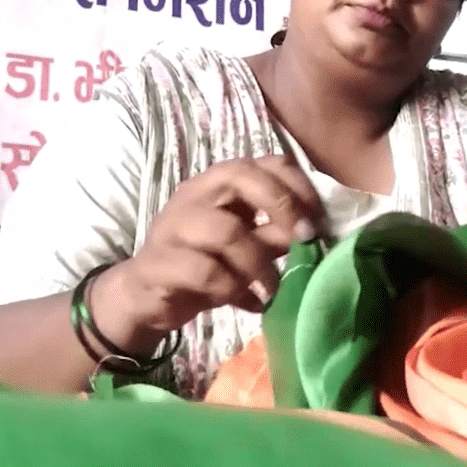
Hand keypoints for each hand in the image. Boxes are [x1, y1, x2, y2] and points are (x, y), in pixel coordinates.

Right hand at [95, 154, 325, 334]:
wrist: (147, 297)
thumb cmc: (206, 265)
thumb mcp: (247, 246)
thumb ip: (276, 234)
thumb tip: (316, 234)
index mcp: (219, 183)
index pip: (263, 162)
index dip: (297, 184)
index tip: (319, 219)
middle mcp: (194, 194)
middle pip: (240, 176)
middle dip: (282, 206)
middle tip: (305, 240)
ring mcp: (172, 226)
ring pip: (226, 231)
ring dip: (259, 263)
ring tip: (272, 288)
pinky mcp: (157, 263)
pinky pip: (206, 272)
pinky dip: (235, 290)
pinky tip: (250, 304)